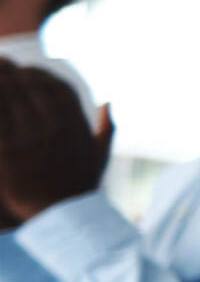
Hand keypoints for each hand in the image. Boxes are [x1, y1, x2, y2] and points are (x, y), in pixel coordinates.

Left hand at [0, 58, 103, 220]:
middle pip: (27, 85)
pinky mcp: (7, 151)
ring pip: (7, 95)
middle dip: (10, 71)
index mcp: (75, 123)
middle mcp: (54, 126)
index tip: (24, 70)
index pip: (55, 85)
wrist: (61, 218)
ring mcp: (30, 137)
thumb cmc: (79, 189)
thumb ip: (105, 129)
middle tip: (0, 63)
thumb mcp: (99, 157)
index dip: (37, 73)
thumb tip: (107, 103)